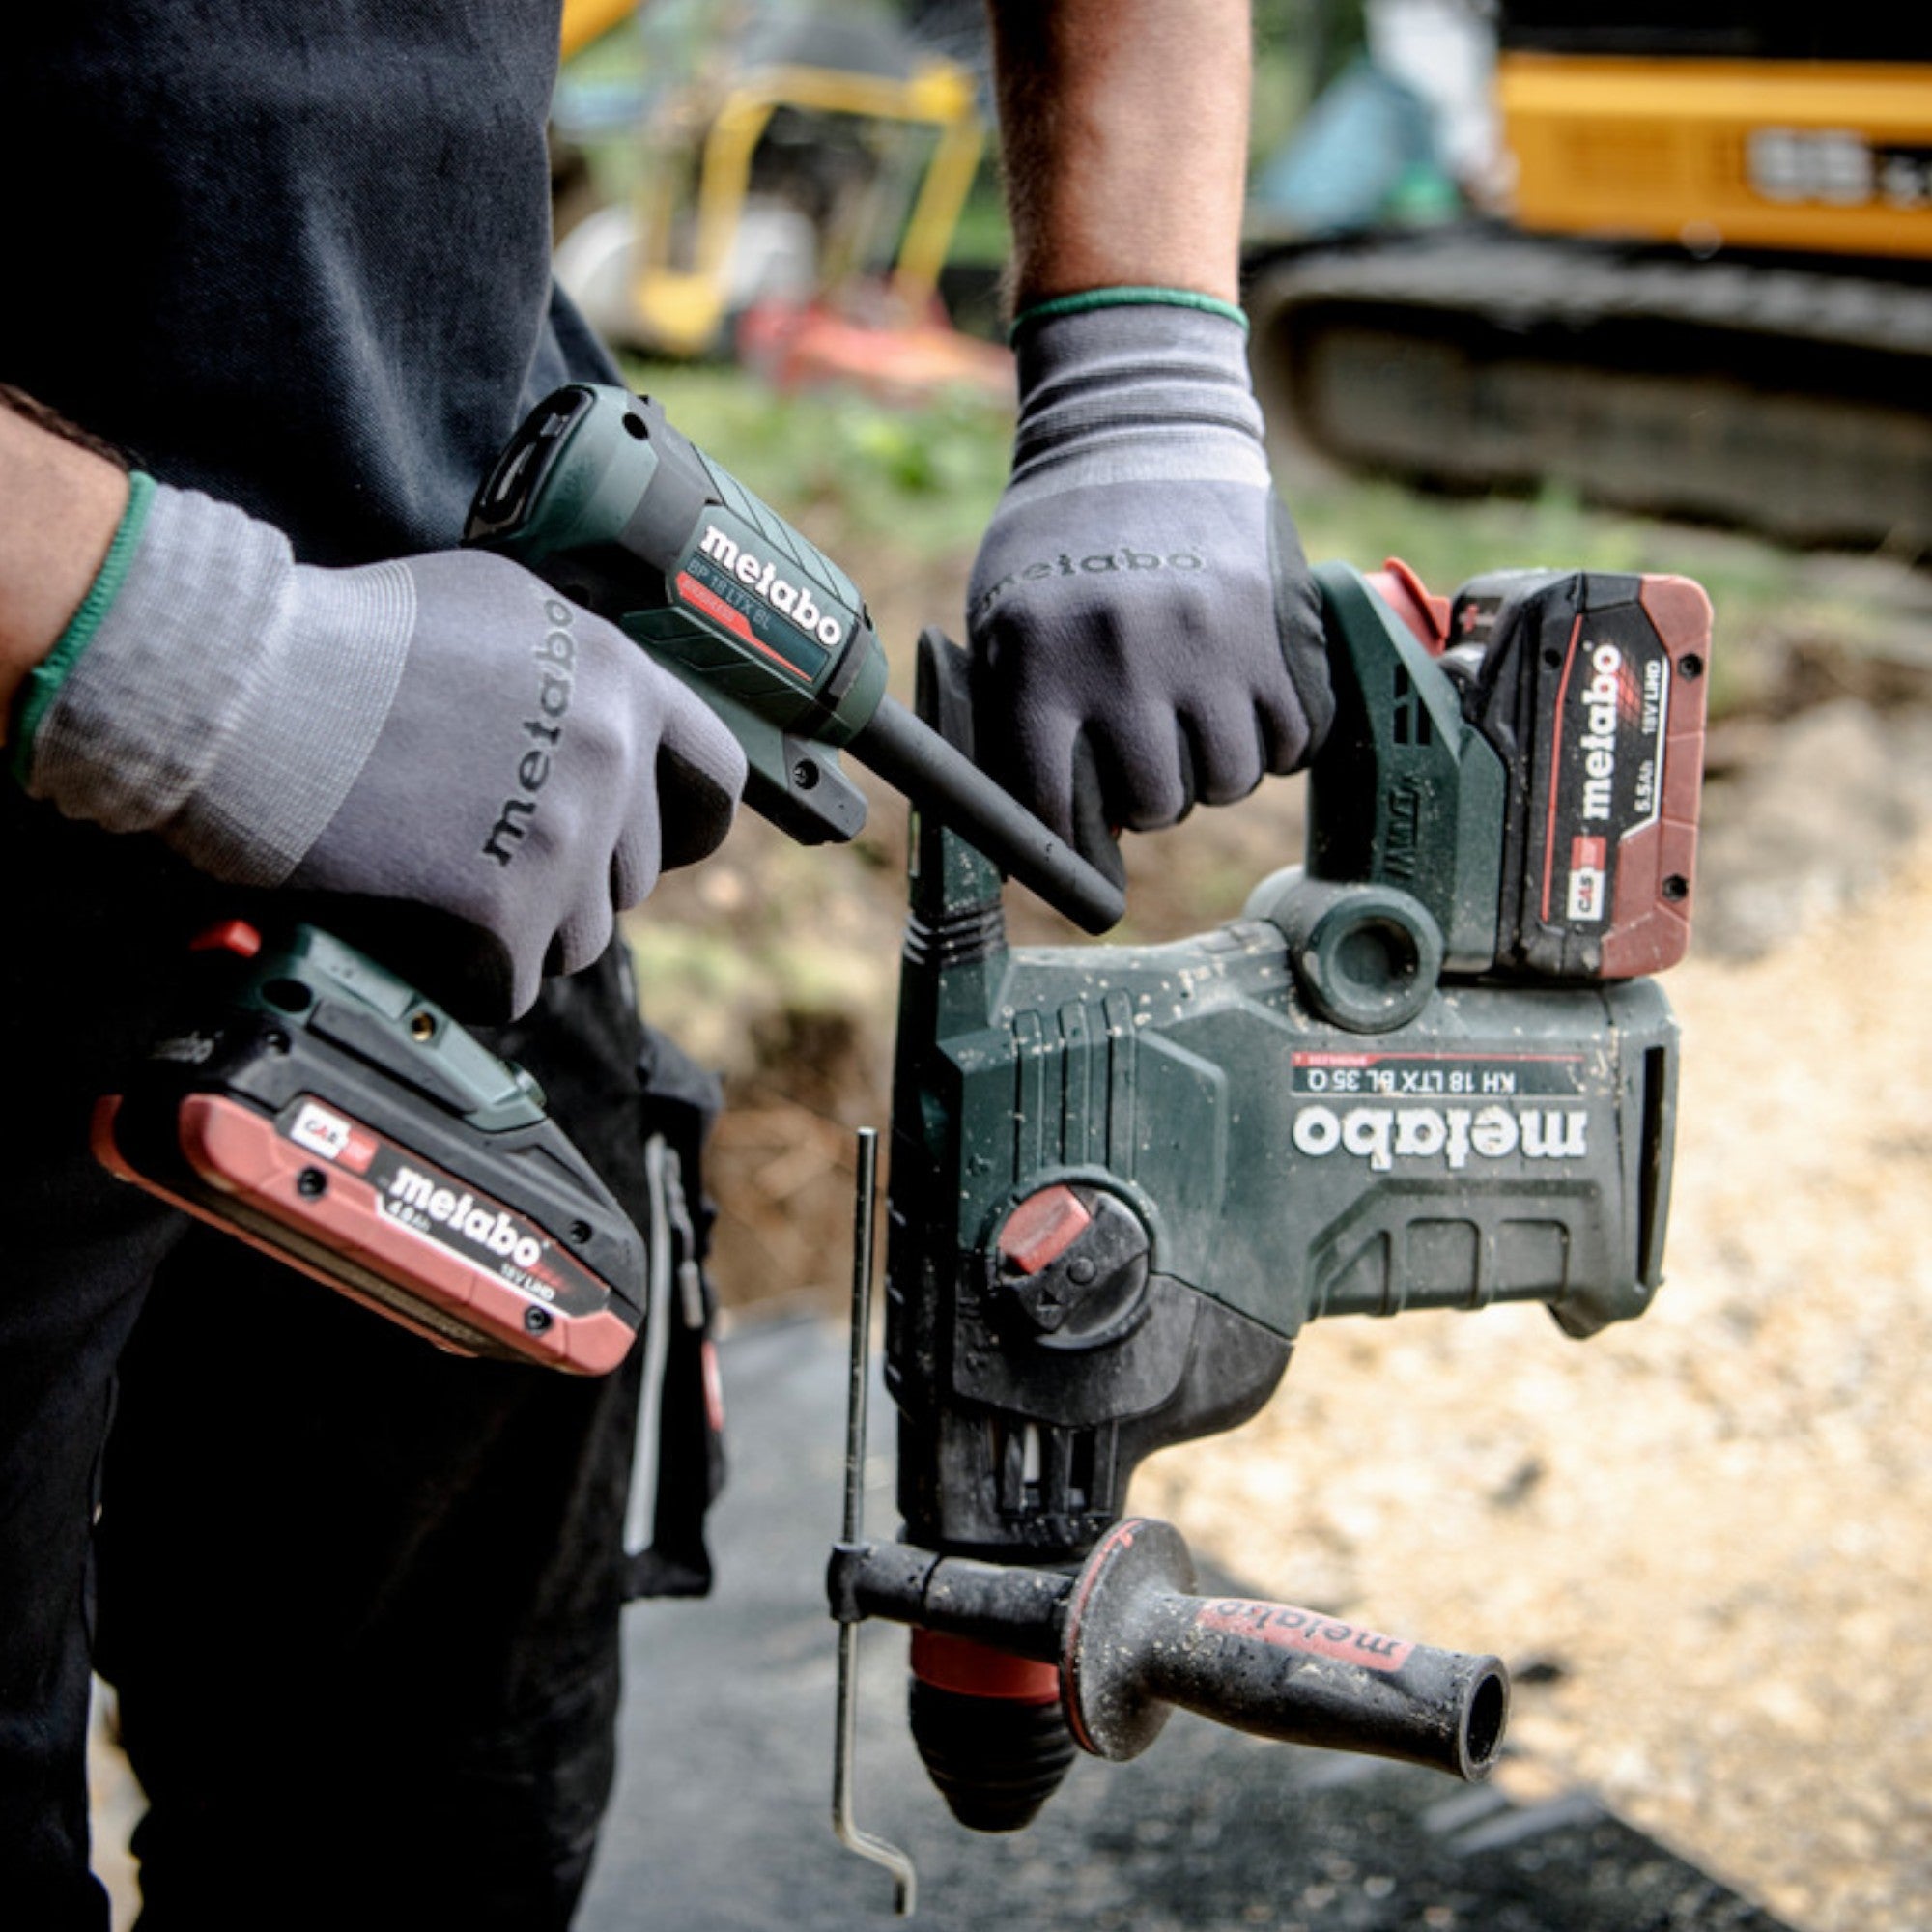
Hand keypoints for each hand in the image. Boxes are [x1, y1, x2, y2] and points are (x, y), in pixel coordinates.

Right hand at [16, 480, 744, 1014]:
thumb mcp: (495, 608)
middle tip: (485, 858)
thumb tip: (600, 719)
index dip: (680, 820)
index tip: (650, 841)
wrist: (252, 690)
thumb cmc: (350, 637)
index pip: (714, 776)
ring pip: (579, 939)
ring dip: (519, 934)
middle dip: (570, 879)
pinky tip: (414, 930)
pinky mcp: (506, 911)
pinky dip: (465, 976)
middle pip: (630, 874)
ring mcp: (564, 839)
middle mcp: (610, 760)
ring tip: (440, 889)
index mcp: (619, 681)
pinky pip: (512, 986)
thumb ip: (569, 668)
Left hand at [967, 302, 1331, 869]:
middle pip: (1158, 804)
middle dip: (1151, 800)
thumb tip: (1050, 830)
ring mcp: (1211, 646)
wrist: (1139, 427)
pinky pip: (1295, 740)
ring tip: (1198, 735)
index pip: (1056, 806)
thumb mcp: (1003, 619)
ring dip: (1216, 774)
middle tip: (1148, 765)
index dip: (1068, 836)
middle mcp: (1128, 662)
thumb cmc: (1057, 538)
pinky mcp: (1278, 628)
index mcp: (1044, 663)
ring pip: (1231, 781)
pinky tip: (1251, 713)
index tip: (1079, 835)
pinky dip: (1278, 744)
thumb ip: (1018, 719)